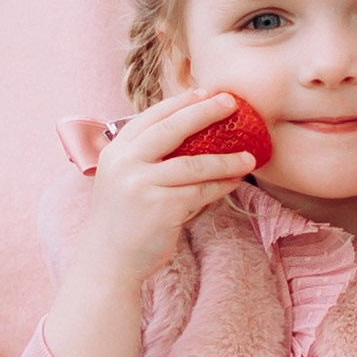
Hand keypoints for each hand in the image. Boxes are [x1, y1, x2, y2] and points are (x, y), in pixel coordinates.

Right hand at [44, 92, 255, 356]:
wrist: (108, 262)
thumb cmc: (121, 222)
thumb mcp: (123, 181)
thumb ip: (146, 158)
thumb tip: (192, 137)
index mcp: (115, 151)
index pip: (151, 117)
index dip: (180, 103)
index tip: (205, 94)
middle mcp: (125, 163)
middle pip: (172, 127)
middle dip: (205, 111)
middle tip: (231, 103)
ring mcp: (142, 185)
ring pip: (194, 163)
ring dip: (226, 158)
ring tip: (249, 155)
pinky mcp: (161, 207)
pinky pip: (201, 191)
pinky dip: (221, 185)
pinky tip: (236, 181)